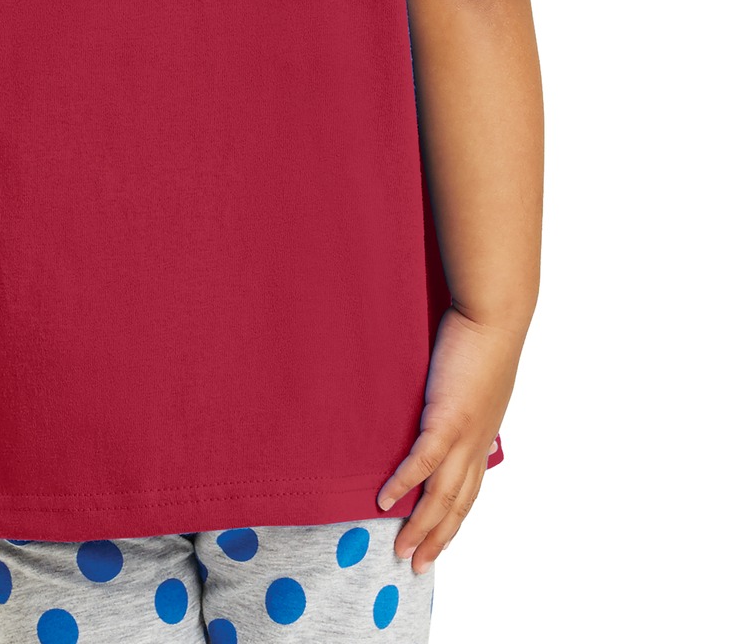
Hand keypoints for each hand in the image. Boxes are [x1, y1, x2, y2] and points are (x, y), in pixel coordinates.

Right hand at [376, 304, 524, 573]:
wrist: (494, 316)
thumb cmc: (483, 339)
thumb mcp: (479, 382)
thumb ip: (467, 405)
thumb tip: (461, 420)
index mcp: (483, 436)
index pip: (469, 491)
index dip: (453, 521)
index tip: (437, 543)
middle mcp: (477, 444)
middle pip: (457, 505)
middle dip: (437, 538)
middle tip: (416, 564)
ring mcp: (464, 435)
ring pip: (441, 495)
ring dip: (421, 526)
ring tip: (400, 548)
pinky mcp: (447, 418)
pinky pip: (422, 462)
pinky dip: (404, 484)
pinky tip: (384, 499)